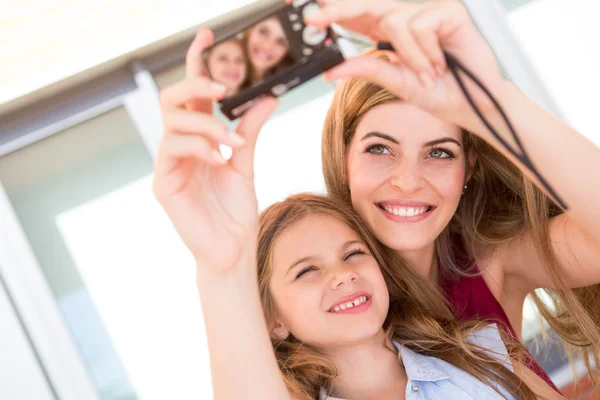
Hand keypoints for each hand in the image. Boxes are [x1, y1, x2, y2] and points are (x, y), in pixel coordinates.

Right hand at [153, 28, 278, 274]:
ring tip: (232, 142)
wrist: (233, 249)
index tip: (208, 35)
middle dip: (195, 86)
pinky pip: (174, 151)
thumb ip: (250, 130)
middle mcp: (180, 145)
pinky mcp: (163, 183)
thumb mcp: (246, 163)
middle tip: (221, 87)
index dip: (197, 62)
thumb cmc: (235, 209)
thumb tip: (267, 97)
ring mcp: (169, 163)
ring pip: (174, 123)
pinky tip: (221, 159)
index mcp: (199, 137)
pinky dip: (201, 148)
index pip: (193, 93)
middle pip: (173, 99)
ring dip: (206, 125)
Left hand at [305, 0, 507, 133]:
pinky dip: (425, 50)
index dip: (330, 9)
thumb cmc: (437, 92)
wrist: (471, 103)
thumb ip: (365, 69)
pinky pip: (419, 25)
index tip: (304, 13)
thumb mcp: (393, 80)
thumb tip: (330, 70)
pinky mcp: (447, 10)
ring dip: (408, 54)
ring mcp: (427, 10)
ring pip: (393, 20)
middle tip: (313, 19)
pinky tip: (440, 63)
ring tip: (428, 73)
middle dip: (338, 10)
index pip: (354, 14)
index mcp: (387, 32)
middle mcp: (405, 17)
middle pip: (365, 4)